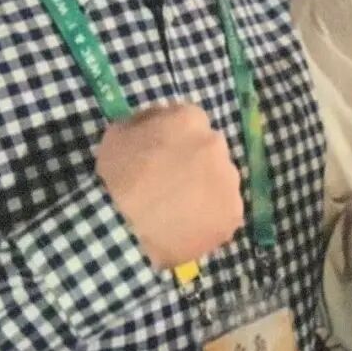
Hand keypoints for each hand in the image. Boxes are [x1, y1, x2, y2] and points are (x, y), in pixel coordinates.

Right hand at [95, 104, 242, 268]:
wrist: (126, 230)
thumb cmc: (119, 178)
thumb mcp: (117, 135)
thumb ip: (143, 122)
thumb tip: (155, 123)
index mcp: (190, 119)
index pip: (189, 122)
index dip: (175, 140)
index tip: (162, 156)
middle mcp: (216, 143)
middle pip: (208, 151)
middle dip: (193, 164)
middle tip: (170, 184)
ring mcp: (229, 180)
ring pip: (220, 181)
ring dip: (204, 190)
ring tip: (178, 210)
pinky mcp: (233, 213)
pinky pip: (224, 213)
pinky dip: (210, 218)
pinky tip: (188, 228)